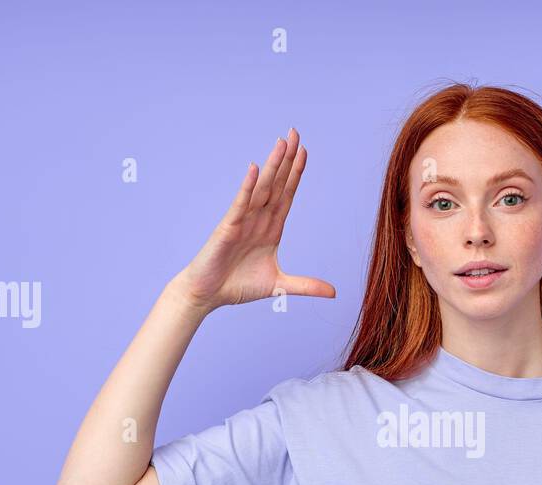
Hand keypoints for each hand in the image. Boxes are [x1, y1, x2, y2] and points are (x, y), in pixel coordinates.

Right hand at [174, 128, 335, 313]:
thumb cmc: (238, 286)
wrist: (208, 295)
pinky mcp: (228, 228)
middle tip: (295, 132)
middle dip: (287, 159)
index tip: (305, 151)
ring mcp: (243, 221)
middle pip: (277, 184)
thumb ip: (306, 285)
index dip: (296, 174)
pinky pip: (240, 204)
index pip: (287, 195)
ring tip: (281, 142)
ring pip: (261, 189)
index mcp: (271, 229)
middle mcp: (258, 220)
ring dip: (272, 166)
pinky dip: (248, 187)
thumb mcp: (280, 286)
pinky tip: (255, 169)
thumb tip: (334, 293)